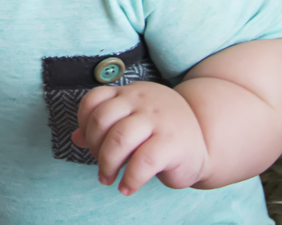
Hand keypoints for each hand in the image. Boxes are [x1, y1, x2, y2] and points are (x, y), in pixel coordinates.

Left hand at [72, 82, 208, 195]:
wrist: (205, 139)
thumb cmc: (161, 132)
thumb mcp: (132, 122)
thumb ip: (105, 127)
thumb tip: (76, 138)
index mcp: (130, 93)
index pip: (94, 100)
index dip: (85, 124)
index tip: (90, 143)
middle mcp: (142, 102)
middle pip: (103, 119)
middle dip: (95, 148)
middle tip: (101, 166)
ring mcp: (158, 120)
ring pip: (119, 138)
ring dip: (107, 164)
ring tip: (108, 179)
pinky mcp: (172, 143)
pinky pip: (142, 162)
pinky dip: (129, 179)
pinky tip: (127, 188)